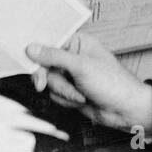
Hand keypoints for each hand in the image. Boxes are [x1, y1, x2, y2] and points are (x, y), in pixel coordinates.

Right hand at [26, 32, 151, 134]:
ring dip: (63, 91)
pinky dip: (66, 99)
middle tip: (42, 84)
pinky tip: (81, 99)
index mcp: (78, 42)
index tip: (27, 59)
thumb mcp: (81, 66)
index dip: (38, 51)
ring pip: (49, 82)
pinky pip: (55, 94)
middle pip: (45, 64)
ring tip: (81, 93)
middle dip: (51, 78)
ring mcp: (71, 75)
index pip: (50, 41)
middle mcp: (73, 57)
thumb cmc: (112, 83)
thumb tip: (32, 48)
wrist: (124, 110)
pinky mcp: (71, 90)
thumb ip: (54, 56)